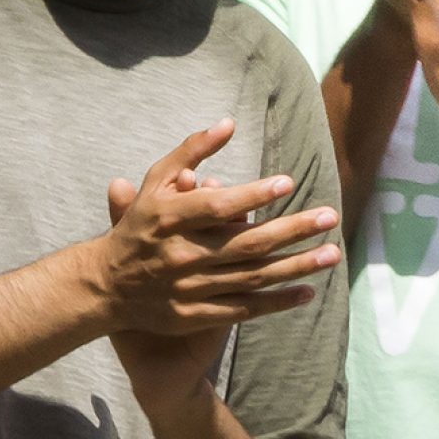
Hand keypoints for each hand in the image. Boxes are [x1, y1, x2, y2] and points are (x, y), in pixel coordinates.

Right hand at [99, 120, 339, 412]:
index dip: (251, 194)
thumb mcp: (155, 181)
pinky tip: (307, 291)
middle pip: (245, 243)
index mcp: (169, 218)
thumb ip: (191, 151)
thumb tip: (228, 123)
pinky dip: (277, 302)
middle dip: (291, 230)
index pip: (215, 206)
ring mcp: (189, 288)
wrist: (106, 286)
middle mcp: (181, 254)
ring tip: (332, 252)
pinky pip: (244, 309)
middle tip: (329, 216)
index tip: (287, 182)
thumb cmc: (138, 225)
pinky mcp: (195, 315)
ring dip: (296, 265)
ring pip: (252, 277)